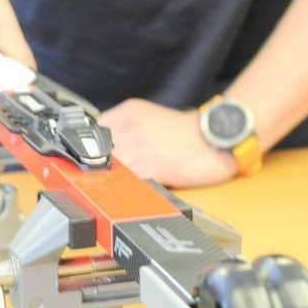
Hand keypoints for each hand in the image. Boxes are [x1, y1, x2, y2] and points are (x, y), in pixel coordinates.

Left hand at [100, 98, 235, 187]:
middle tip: (106, 183)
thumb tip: (107, 152)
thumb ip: (126, 130)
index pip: (91, 134)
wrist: (217, 136)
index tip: (92, 166)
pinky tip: (133, 195)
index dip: (90, 154)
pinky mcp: (149, 166)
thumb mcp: (150, 118)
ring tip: (119, 192)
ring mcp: (136, 146)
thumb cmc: (188, 133)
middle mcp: (127, 126)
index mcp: (126, 112)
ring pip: (108, 171)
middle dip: (100, 170)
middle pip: (95, 155)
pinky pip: (126, 185)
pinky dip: (125, 193)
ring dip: (111, 184)